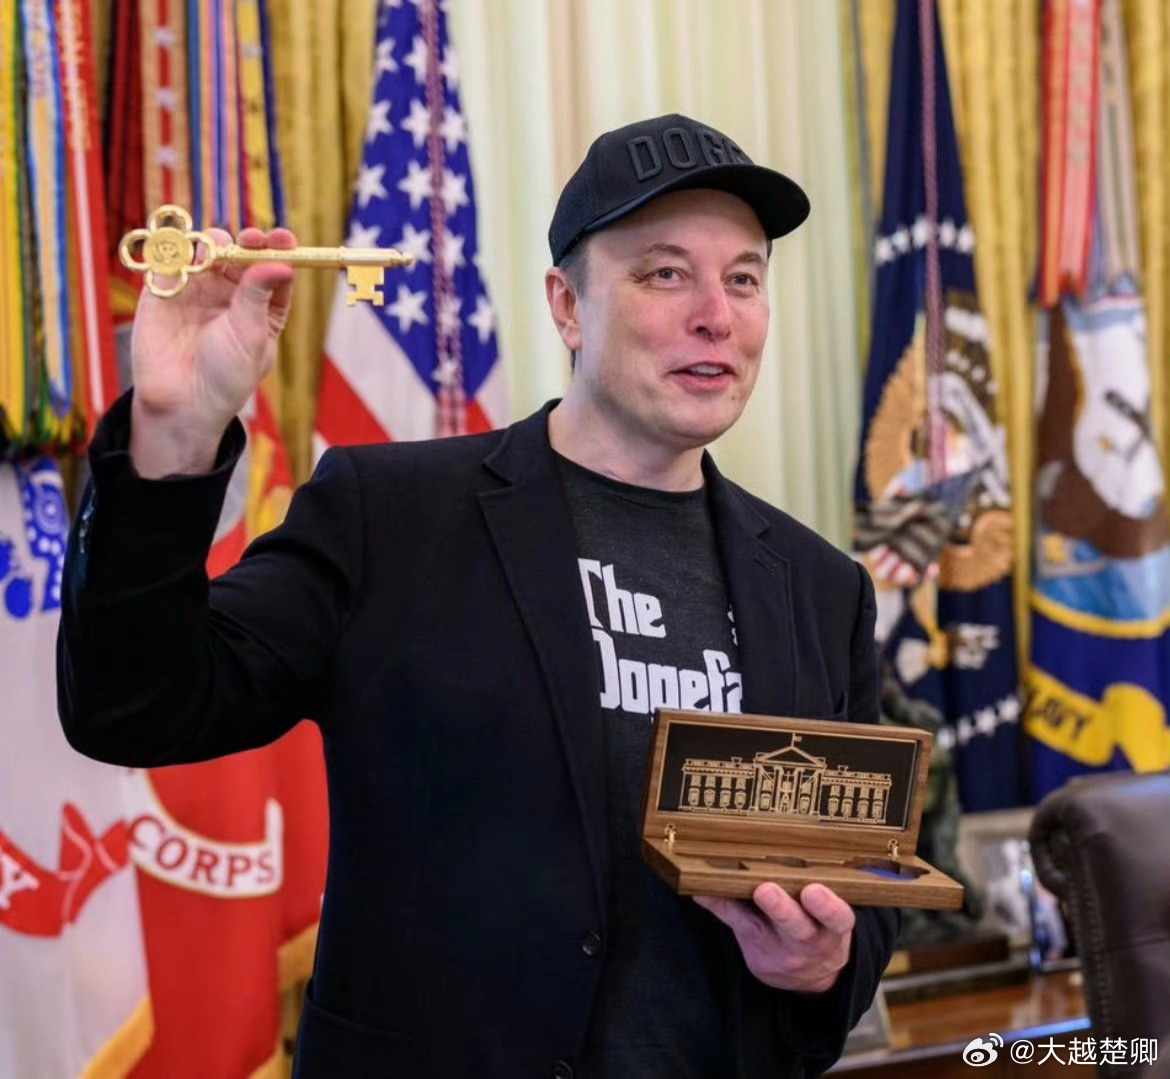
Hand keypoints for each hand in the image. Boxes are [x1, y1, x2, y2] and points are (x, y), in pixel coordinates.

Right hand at [129, 226, 295, 476]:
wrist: (181, 400)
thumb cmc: (226, 374)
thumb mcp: (250, 335)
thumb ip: (258, 295)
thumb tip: (281, 263)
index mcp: (262, 307)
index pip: (274, 270)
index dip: (279, 250)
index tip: (283, 237)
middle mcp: (232, 294)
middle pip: (243, 254)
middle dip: (248, 242)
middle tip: (250, 239)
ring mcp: (198, 289)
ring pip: (209, 250)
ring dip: (215, 243)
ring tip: (216, 254)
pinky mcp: (166, 288)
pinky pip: (171, 257)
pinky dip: (178, 248)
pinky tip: (187, 255)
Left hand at [694, 882, 853, 991]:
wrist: (812, 974)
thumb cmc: (819, 925)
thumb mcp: (830, 914)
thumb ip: (817, 885)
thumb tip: (789, 841)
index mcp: (833, 928)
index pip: (837, 918)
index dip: (827, 907)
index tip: (813, 890)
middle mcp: (808, 942)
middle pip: (797, 927)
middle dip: (780, 909)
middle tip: (765, 890)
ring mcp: (780, 952)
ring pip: (759, 928)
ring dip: (738, 906)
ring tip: (723, 887)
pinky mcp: (755, 955)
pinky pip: (734, 925)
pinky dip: (718, 905)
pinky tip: (702, 892)